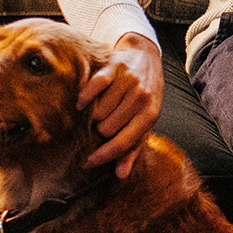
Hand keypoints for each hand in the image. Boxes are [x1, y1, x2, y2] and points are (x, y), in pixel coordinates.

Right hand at [78, 32, 162, 176]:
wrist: (146, 57)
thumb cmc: (144, 97)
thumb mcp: (144, 122)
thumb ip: (132, 149)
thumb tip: (120, 174)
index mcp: (150, 114)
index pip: (124, 142)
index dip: (105, 155)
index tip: (89, 162)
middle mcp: (141, 97)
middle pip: (107, 128)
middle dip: (102, 130)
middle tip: (104, 123)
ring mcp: (128, 81)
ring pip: (99, 111)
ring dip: (96, 113)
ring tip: (102, 108)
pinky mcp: (114, 66)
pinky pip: (93, 87)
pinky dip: (85, 97)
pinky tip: (82, 103)